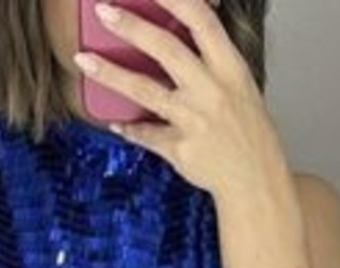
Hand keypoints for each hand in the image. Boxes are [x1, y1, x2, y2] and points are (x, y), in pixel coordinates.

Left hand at [73, 0, 284, 203]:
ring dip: (110, 74)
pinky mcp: (180, 149)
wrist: (256, 179)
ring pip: (145, 91)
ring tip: (83, 60)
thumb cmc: (247, 130)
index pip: (201, 21)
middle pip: (166, 49)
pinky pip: (146, 134)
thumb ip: (213, 57)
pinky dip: (129, 128)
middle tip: (103, 11)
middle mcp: (211, 90)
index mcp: (230, 67)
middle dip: (132, 27)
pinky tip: (114, 122)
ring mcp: (194, 120)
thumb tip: (189, 24)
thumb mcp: (240, 84)